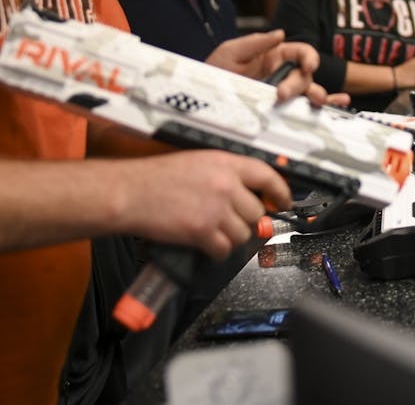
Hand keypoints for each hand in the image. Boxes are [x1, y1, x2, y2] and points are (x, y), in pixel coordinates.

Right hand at [118, 149, 290, 258]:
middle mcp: (226, 185)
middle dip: (247, 222)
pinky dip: (217, 252)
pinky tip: (206, 245)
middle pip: (257, 212)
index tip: (284, 203)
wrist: (130, 192)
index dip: (282, 193)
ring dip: (231, 238)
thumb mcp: (199, 163)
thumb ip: (227, 176)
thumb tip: (250, 195)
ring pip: (243, 234)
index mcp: (226, 163)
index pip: (268, 177)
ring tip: (214, 232)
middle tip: (232, 223)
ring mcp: (215, 209)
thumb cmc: (157, 177)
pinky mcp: (202, 231)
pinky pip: (224, 249)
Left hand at [205, 32, 331, 102]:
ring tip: (318, 101)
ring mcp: (282, 92)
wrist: (201, 98)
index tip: (308, 66)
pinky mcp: (279, 110)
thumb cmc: (214, 71)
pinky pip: (305, 108)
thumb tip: (280, 34)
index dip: (309, 57)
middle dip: (299, 84)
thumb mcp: (230, 51)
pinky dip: (325, 106)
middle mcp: (282, 74)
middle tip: (282, 94)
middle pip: (305, 75)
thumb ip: (255, 42)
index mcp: (274, 56)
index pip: (301, 52)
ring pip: (309, 92)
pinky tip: (339, 104)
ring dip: (317, 95)